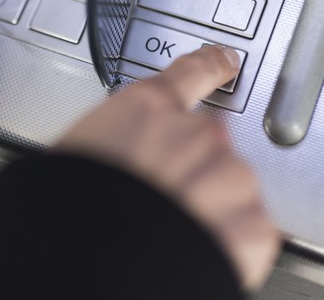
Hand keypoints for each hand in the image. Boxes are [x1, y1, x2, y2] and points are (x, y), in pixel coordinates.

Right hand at [54, 45, 280, 290]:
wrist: (92, 262)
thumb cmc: (71, 209)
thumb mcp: (82, 152)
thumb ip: (119, 139)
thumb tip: (120, 154)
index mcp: (146, 107)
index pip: (192, 71)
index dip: (212, 65)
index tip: (224, 61)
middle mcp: (193, 133)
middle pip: (210, 142)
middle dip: (193, 168)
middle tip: (161, 199)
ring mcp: (227, 175)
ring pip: (232, 185)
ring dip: (213, 206)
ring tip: (175, 231)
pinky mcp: (251, 224)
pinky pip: (252, 229)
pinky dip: (233, 243)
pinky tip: (200, 250)